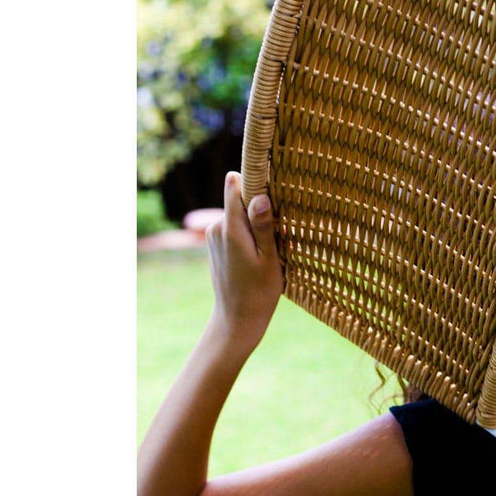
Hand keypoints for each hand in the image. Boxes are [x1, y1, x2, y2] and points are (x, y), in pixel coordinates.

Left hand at [205, 171, 282, 352]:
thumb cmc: (259, 291)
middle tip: (281, 225)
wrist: (237, 319)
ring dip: (256, 221)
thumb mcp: (268, 259)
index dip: (253, 176)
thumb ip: (262, 226)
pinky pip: (235, 225)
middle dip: (260, 204)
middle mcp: (217, 227)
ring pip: (239, 212)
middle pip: (240, 198)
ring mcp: (214, 235)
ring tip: (272, 244)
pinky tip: (260, 251)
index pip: (234, 184)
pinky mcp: (217, 242)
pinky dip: (249, 231)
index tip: (273, 176)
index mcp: (230, 229)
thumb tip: (260, 197)